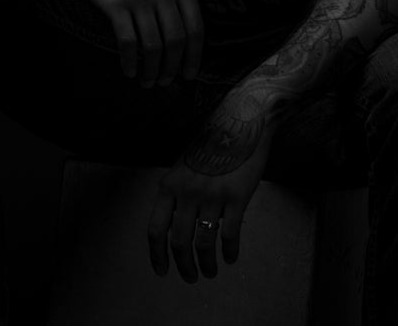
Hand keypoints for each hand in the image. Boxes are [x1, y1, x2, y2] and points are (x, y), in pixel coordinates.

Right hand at [73, 0, 203, 86]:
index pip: (196, 28)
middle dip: (172, 67)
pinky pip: (128, 41)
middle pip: (176, 39)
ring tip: (148, 82)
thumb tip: (190, 45)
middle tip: (165, 82)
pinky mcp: (115, 3)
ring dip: (152, 70)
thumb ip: (180, 1)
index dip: (194, 56)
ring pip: (153, 44)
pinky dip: (130, 62)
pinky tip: (129, 71)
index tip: (189, 75)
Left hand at [147, 89, 273, 282]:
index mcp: (169, 185)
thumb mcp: (183, 165)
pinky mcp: (237, 196)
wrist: (242, 121)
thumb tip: (175, 225)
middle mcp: (187, 192)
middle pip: (178, 242)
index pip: (155, 230)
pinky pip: (229, 234)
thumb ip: (177, 193)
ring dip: (206, 264)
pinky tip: (231, 257)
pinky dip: (229, 251)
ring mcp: (212, 195)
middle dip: (183, 266)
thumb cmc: (212, 142)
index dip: (156, 255)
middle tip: (190, 276)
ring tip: (210, 272)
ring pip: (203, 243)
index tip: (162, 270)